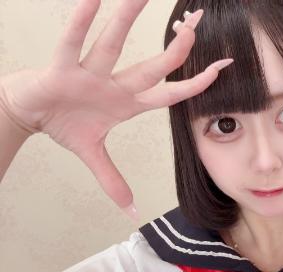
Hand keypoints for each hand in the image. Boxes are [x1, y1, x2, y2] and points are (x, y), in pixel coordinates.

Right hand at [0, 0, 232, 218]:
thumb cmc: (65, 124)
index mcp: (128, 102)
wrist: (29, 112)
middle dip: (177, 47)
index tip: (224, 66)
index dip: (197, 83)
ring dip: (128, 19)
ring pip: (114, 44)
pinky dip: (81, 23)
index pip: (171, 92)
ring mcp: (90, 72)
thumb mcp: (93, 156)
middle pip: (154, 65)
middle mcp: (115, 82)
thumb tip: (133, 213)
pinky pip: (72, 43)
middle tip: (198, 21)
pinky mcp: (61, 68)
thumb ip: (114, 182)